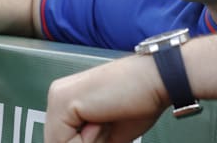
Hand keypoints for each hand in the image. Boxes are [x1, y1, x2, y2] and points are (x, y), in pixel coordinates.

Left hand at [45, 55, 169, 142]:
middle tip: (107, 122)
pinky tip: (102, 117)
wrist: (157, 80)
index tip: (107, 125)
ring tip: (106, 118)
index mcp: (68, 100)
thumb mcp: (106, 135)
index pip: (63, 141)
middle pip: (60, 142)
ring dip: (90, 142)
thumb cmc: (140, 102)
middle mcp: (58, 94)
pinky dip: (89, 140)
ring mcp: (58, 95)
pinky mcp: (62, 100)